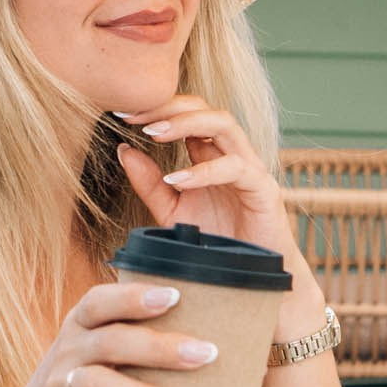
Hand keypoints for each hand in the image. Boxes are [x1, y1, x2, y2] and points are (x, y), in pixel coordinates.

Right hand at [9, 280, 218, 386]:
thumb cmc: (94, 377)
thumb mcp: (104, 351)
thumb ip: (141, 339)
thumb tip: (226, 339)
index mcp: (81, 325)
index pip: (100, 302)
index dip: (133, 297)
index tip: (176, 296)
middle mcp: (66, 352)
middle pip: (110, 342)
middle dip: (159, 347)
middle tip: (206, 354)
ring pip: (99, 386)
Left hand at [114, 97, 328, 337]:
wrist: (251, 280)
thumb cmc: (216, 243)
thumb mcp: (172, 212)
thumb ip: (149, 184)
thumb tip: (124, 150)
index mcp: (210, 154)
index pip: (186, 113)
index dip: (156, 108)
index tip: (121, 113)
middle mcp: (231, 154)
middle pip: (204, 108)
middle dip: (168, 107)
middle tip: (134, 116)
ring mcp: (250, 169)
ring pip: (224, 125)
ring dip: (186, 124)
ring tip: (153, 134)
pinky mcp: (264, 190)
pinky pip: (236, 168)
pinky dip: (205, 170)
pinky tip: (177, 180)